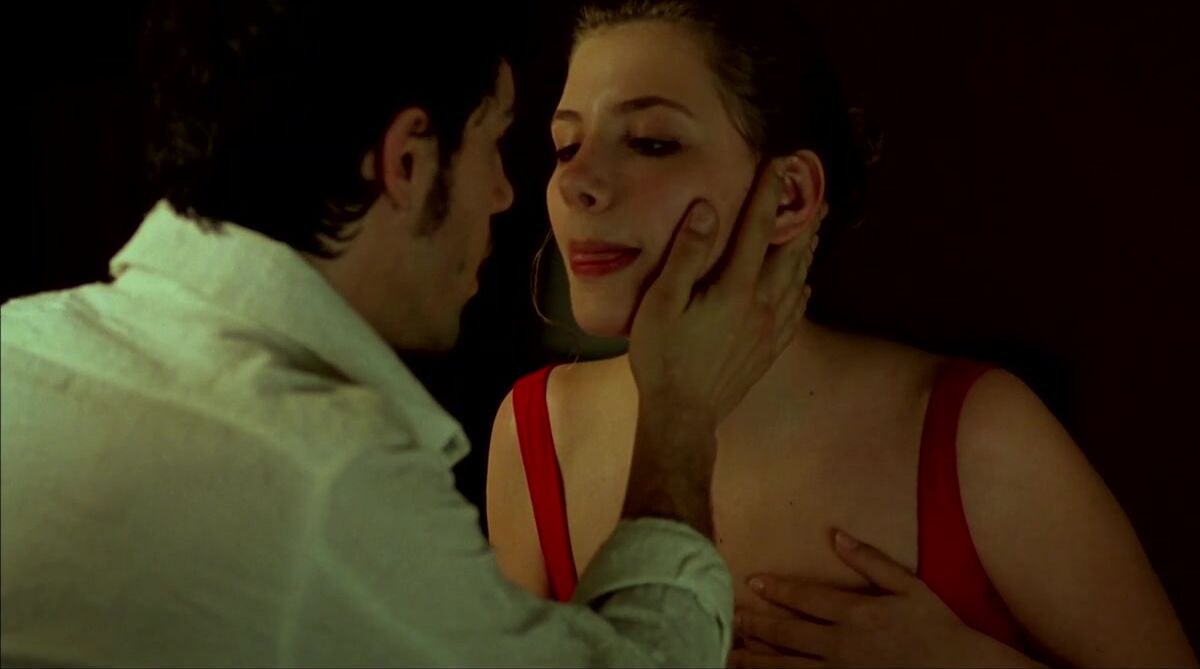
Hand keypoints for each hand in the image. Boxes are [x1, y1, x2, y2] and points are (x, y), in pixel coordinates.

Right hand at [628, 157, 817, 425]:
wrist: (682, 415)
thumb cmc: (663, 358)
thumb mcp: (662, 302)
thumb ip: (687, 255)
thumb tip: (708, 209)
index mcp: (735, 288)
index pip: (758, 229)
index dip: (769, 194)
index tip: (780, 164)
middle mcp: (762, 305)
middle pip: (790, 252)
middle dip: (802, 219)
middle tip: (815, 193)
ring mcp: (770, 330)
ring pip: (798, 280)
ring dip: (806, 251)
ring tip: (814, 230)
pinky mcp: (769, 350)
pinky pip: (796, 313)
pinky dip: (803, 291)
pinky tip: (805, 287)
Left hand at [729, 531, 1036, 667]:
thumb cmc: (936, 625)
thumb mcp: (908, 585)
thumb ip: (869, 560)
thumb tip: (836, 533)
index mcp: (855, 612)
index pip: (805, 598)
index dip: (776, 590)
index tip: (752, 582)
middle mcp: (842, 643)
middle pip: (788, 633)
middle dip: (757, 625)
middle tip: (732, 618)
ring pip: (789, 665)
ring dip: (758, 658)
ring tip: (732, 652)